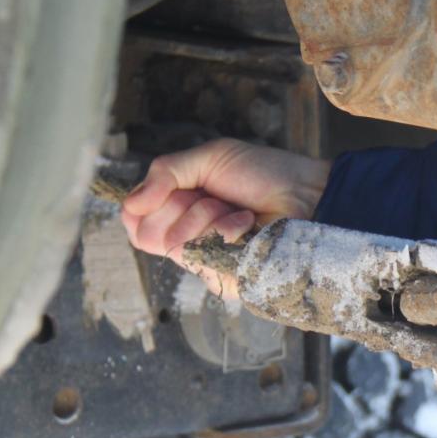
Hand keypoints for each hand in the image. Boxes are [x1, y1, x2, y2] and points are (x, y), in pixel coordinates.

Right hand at [121, 139, 329, 265]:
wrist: (306, 192)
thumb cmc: (263, 173)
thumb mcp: (209, 158)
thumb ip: (165, 172)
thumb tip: (130, 203)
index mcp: (176, 211)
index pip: (134, 222)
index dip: (146, 205)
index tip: (176, 188)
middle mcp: (186, 239)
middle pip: (149, 234)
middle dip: (181, 206)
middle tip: (214, 196)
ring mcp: (205, 261)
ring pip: (176, 246)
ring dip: (208, 217)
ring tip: (237, 210)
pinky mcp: (226, 279)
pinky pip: (204, 260)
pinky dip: (227, 232)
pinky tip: (248, 226)